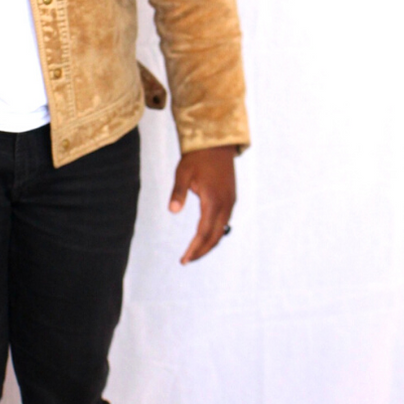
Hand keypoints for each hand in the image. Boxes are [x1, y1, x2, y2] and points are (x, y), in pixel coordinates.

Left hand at [169, 145, 236, 264]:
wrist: (216, 143)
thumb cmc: (196, 157)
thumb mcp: (183, 173)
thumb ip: (178, 193)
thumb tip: (172, 212)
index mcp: (213, 200)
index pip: (204, 232)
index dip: (195, 248)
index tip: (184, 259)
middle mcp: (226, 204)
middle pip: (215, 236)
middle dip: (201, 250)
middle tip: (186, 260)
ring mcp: (231, 201)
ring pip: (222, 230)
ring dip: (209, 243)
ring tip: (195, 252)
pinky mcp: (231, 198)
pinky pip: (225, 221)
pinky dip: (215, 232)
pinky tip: (205, 235)